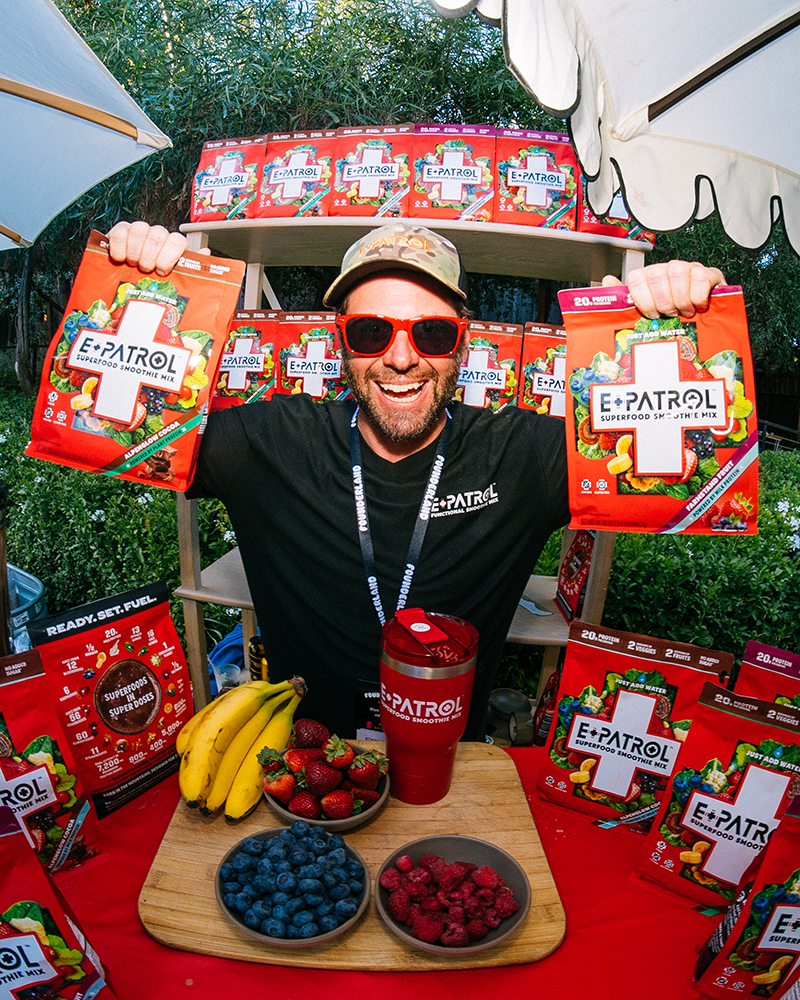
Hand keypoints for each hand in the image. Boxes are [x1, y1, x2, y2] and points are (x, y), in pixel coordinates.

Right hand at [106, 221, 189, 275]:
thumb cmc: (154, 281)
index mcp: (173, 246)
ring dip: (136, 251)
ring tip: (133, 264)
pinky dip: (119, 246)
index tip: (162, 270)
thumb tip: (206, 254)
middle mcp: (158, 236)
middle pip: (159, 234)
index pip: (178, 240)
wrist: (128, 279)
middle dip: (151, 255)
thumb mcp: (174, 279)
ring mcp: (140, 232)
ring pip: (140, 229)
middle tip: (146, 269)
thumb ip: (190, 267)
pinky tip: (119, 258)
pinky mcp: (121, 231)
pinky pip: (120, 231)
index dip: (169, 255)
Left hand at [602, 260, 725, 318]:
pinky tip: (698, 306)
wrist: (703, 318)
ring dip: (680, 299)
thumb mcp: (647, 312)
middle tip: (669, 314)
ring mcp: (687, 269)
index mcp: (648, 277)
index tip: (651, 314)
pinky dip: (698, 296)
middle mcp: (666, 269)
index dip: (643, 299)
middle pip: (656, 274)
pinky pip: (700, 276)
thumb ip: (624, 298)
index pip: (636, 277)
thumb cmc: (673, 315)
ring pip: (677, 272)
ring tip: (684, 311)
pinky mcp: (708, 273)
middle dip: (662, 301)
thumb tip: (607, 281)